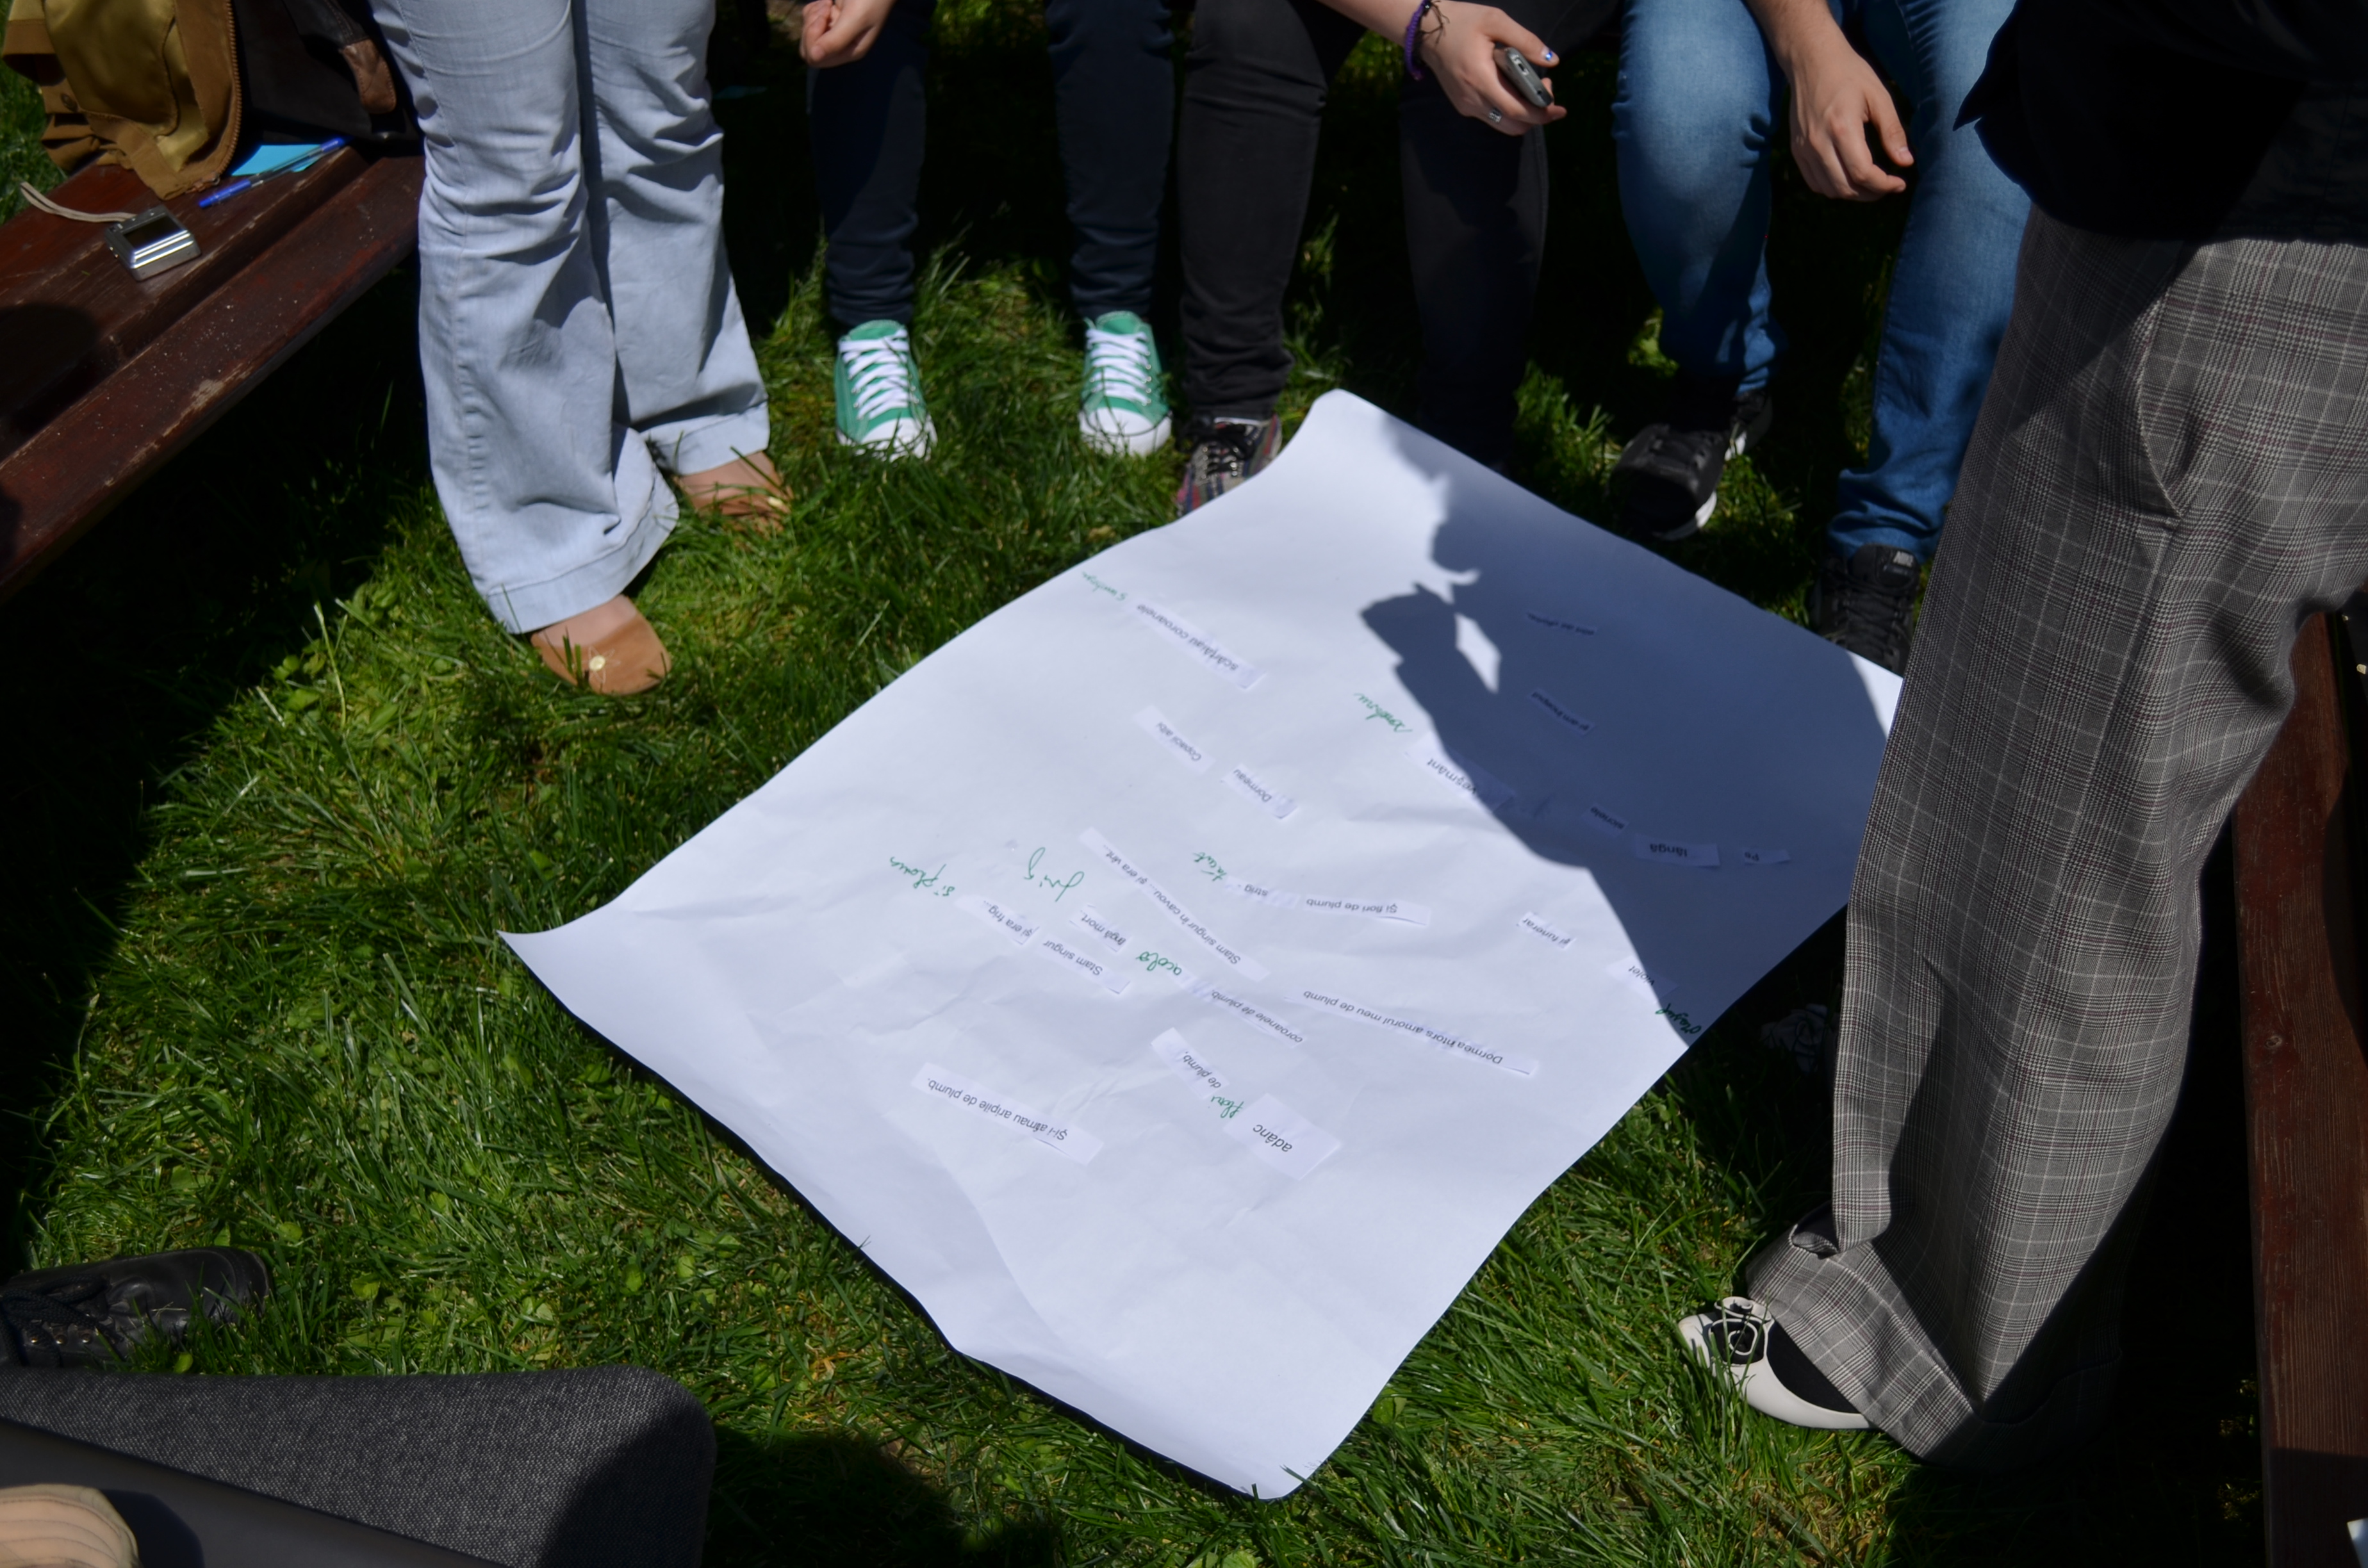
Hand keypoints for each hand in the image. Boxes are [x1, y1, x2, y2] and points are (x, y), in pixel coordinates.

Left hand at [802, 0, 898, 67]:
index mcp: (850, 51)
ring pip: (808, 33)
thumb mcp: (855, 19)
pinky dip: (814, 9)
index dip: (813, 40)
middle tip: (826, 10)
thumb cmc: (871, 0)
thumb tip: (814, 56)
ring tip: (829, 3)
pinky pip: (810, 19)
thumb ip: (836, 40)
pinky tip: (828, 2)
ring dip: (813, 16)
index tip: (824, 18)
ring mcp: (835, 33)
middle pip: (809, 49)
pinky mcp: (830, 19)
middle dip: (811, 28)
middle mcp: (841, 46)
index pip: (817, 59)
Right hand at [1414, 1, 1566, 136]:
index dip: (1542, 114)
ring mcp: (1466, 105)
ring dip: (1523, 114)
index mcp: (1481, 79)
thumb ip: (1526, 41)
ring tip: (1531, 89)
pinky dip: (1509, 110)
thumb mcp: (1496, 21)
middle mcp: (1472, 100)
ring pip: (1503, 125)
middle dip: (1536, 116)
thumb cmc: (1461, 22)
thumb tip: (1552, 61)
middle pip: (1513, 126)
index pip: (1517, 111)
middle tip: (1545, 91)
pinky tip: (1513, 88)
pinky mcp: (1462, 105)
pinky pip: (1492, 117)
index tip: (1559, 108)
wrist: (1426, 30)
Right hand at [1768, 8, 1909, 198]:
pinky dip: (1833, 188)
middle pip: (1845, 188)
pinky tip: (1849, 179)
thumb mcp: (1879, 97)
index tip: (1900, 183)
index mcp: (1842, 129)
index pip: (1863, 174)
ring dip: (1853, 194)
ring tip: (1871, 185)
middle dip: (1871, 194)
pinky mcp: (1797, 150)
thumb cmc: (1850, 74)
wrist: (1811, 61)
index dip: (1884, 185)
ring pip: (1829, 190)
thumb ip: (1892, 131)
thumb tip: (1906, 162)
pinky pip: (1815, 182)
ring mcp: (1804, 149)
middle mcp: (1818, 143)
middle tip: (1889, 186)